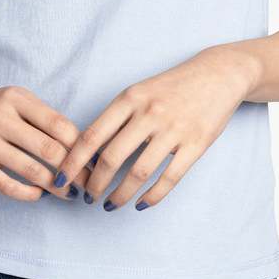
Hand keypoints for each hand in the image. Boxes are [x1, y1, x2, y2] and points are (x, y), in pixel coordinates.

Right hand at [0, 84, 94, 201]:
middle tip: (89, 184)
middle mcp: (0, 119)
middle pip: (49, 150)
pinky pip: (8, 186)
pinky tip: (40, 194)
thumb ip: (45, 116)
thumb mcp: (16, 99)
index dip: (82, 146)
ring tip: (70, 193)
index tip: (94, 161)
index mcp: (15, 99)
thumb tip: (81, 145)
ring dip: (57, 187)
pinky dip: (30, 194)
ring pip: (32, 171)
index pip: (59, 125)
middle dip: (75, 171)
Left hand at [52, 47, 256, 210]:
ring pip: (139, 173)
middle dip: (95, 184)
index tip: (61, 178)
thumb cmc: (172, 86)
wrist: (218, 74)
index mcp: (129, 98)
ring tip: (111, 204)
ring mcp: (173, 130)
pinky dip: (152, 196)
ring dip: (120, 195)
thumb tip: (87, 150)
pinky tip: (142, 204)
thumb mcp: (139, 91)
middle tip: (88, 197)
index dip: (73, 161)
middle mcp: (149, 113)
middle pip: (111, 158)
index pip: (92, 135)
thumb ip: (117, 117)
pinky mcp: (196, 144)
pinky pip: (169, 178)